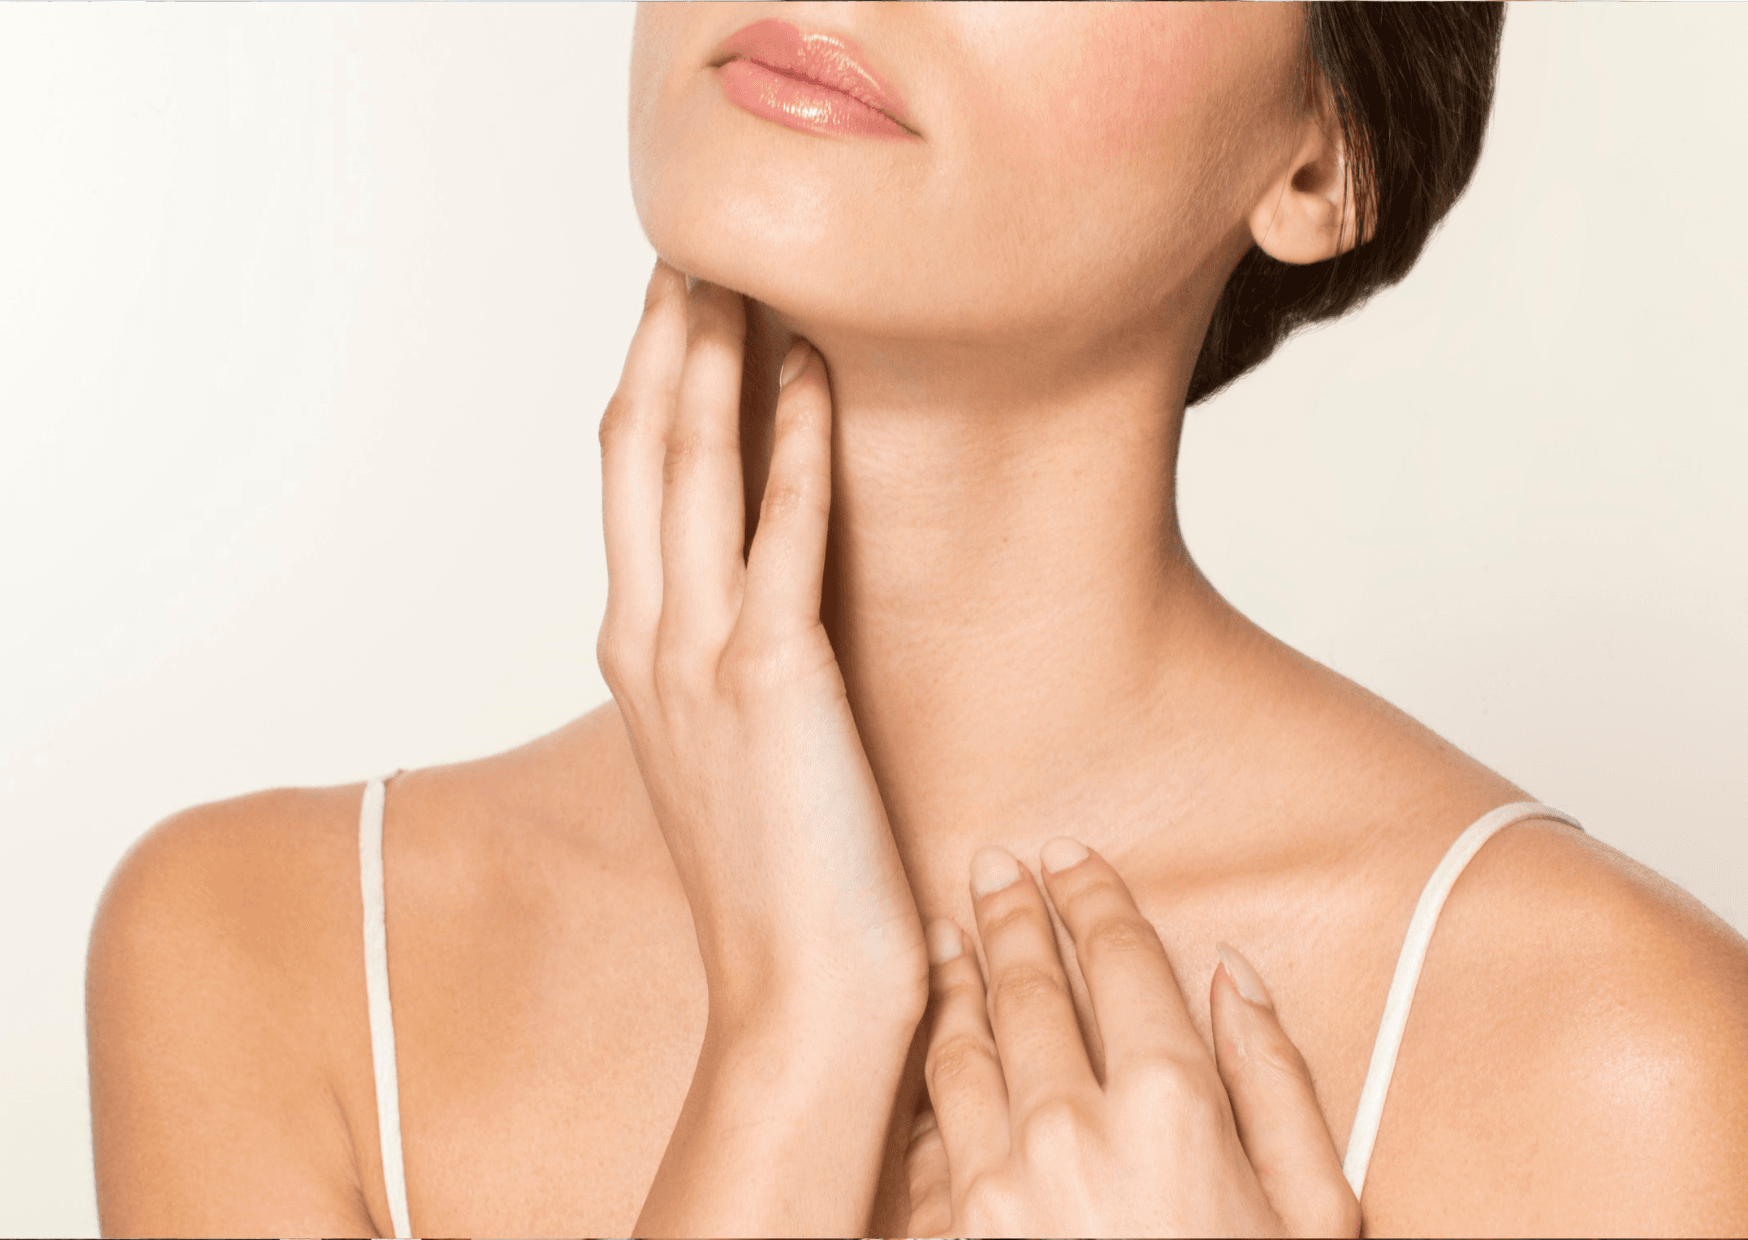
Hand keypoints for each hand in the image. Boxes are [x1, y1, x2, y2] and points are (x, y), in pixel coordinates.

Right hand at [598, 260, 926, 1025]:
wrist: (798, 1002)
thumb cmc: (783, 887)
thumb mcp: (731, 757)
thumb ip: (722, 670)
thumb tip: (757, 609)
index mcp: (638, 657)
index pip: (628, 487)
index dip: (647, 385)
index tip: (678, 310)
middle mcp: (650, 643)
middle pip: (639, 452)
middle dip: (664, 343)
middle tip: (696, 253)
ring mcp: (701, 659)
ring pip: (688, 472)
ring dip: (712, 361)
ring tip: (741, 276)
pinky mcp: (773, 681)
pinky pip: (780, 533)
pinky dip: (794, 446)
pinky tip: (815, 377)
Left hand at [905, 840, 1359, 1237]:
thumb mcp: (1318, 1213)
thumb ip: (1276, 1081)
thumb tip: (1231, 975)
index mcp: (1171, 1106)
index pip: (1120, 962)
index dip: (1094, 899)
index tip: (1071, 858)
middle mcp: (1071, 1126)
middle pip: (1029, 985)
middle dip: (1013, 914)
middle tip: (995, 868)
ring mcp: (996, 1184)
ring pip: (961, 1045)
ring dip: (956, 978)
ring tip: (948, 934)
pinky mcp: (949, 1235)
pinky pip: (926, 1129)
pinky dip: (927, 1072)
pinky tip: (930, 1043)